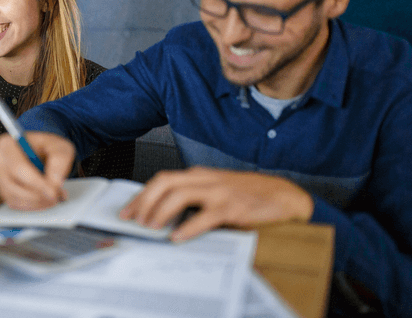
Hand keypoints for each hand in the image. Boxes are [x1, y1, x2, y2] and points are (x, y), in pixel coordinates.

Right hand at [0, 132, 74, 210]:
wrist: (41, 152)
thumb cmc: (47, 148)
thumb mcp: (59, 148)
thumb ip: (59, 162)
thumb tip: (54, 182)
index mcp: (7, 144)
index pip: (18, 168)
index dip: (36, 183)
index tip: (53, 192)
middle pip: (14, 185)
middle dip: (37, 195)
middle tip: (57, 197)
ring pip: (14, 196)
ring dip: (36, 202)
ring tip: (53, 198)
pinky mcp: (1, 188)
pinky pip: (14, 202)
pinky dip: (31, 205)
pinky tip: (43, 199)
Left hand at [119, 166, 313, 240]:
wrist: (283, 196)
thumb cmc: (249, 195)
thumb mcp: (216, 191)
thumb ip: (194, 198)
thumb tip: (163, 215)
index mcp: (199, 176)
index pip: (162, 180)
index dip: (142, 194)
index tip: (128, 210)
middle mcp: (205, 180)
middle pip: (164, 183)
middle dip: (144, 200)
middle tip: (133, 219)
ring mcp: (218, 192)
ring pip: (179, 195)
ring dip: (160, 211)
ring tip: (151, 227)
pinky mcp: (232, 207)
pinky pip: (204, 216)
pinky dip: (188, 227)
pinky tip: (178, 236)